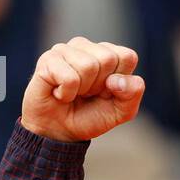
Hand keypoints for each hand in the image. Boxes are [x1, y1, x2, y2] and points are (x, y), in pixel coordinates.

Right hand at [20, 37, 143, 141]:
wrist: (59, 132)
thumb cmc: (90, 116)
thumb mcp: (121, 111)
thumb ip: (132, 93)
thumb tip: (116, 80)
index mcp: (109, 53)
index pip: (127, 56)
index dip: (120, 82)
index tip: (106, 92)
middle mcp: (87, 47)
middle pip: (108, 58)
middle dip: (100, 86)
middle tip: (87, 94)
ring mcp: (65, 50)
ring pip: (88, 66)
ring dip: (82, 90)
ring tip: (73, 93)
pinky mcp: (48, 59)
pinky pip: (69, 78)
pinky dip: (67, 94)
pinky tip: (60, 93)